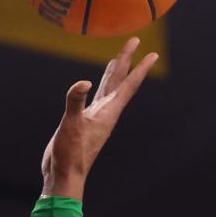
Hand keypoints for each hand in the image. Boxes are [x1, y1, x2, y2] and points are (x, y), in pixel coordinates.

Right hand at [41, 37, 157, 198]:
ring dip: (113, 73)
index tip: (151, 53)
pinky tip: (92, 85)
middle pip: (119, 81)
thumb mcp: (72, 125)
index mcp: (108, 113)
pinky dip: (96, 87)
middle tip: (134, 41)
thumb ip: (76, 102)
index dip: (139, 68)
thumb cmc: (70, 154)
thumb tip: (84, 81)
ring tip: (117, 59)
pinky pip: (94, 98)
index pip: (128, 85)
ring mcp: (95, 118)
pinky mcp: (84, 122)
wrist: (64, 175)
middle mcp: (105, 113)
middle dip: (126, 61)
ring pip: (107, 89)